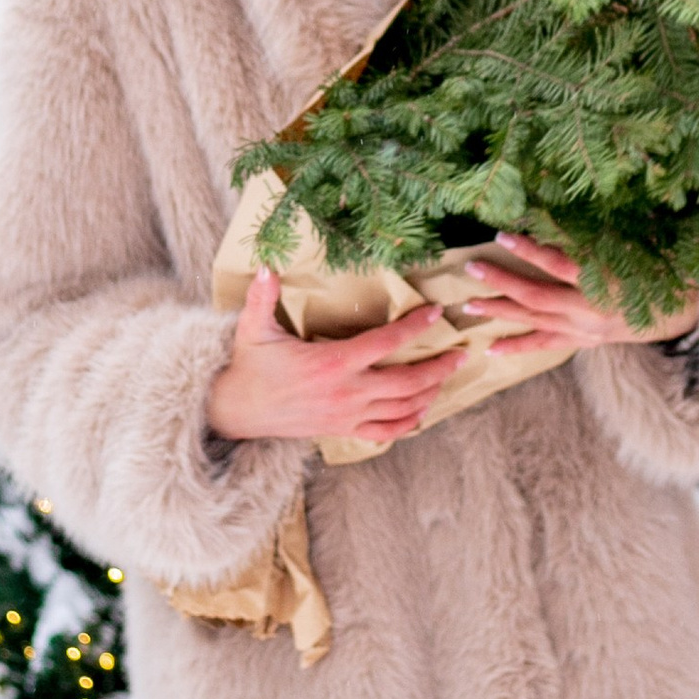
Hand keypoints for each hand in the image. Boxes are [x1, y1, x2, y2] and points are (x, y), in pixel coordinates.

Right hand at [205, 270, 468, 447]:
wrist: (237, 412)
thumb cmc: (250, 366)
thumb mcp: (252, 329)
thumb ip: (262, 297)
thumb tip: (265, 266)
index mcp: (332, 363)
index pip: (385, 344)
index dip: (414, 328)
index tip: (436, 314)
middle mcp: (346, 392)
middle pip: (406, 382)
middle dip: (438, 367)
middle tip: (460, 353)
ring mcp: (347, 415)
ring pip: (402, 408)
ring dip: (430, 392)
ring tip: (448, 375)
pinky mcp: (343, 430)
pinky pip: (385, 431)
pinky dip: (409, 423)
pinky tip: (423, 411)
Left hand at [458, 238, 694, 357]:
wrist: (679, 315)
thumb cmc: (660, 272)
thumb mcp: (639, 246)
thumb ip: (605, 233)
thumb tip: (564, 208)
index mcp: (604, 282)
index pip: (560, 265)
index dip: (531, 251)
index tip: (502, 235)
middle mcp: (590, 309)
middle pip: (537, 296)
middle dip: (502, 282)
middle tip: (471, 268)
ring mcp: (584, 330)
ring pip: (535, 321)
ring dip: (501, 312)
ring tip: (469, 305)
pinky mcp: (582, 341)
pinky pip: (545, 345)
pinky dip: (518, 346)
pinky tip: (491, 348)